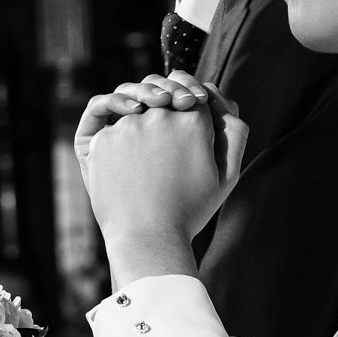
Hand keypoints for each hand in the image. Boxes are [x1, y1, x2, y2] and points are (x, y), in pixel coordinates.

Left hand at [87, 76, 246, 243]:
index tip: (185, 133)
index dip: (190, 112)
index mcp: (194, 121)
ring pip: (135, 111)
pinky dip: (118, 145)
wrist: (148, 239)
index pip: (194, 97)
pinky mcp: (103, 139)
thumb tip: (221, 103)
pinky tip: (126, 171)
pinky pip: (112, 130)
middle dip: (164, 113)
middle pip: (163, 98)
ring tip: (144, 162)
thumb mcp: (227, 175)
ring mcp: (129, 125)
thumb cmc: (190, 210)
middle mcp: (161, 115)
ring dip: (139, 127)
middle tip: (163, 147)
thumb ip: (234, 133)